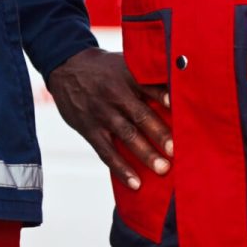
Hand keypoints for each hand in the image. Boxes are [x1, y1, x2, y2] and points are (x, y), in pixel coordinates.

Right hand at [44, 48, 171, 189]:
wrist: (65, 66)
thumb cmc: (105, 69)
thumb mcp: (125, 63)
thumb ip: (148, 76)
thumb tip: (181, 89)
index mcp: (127, 76)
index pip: (148, 86)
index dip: (163, 96)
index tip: (179, 108)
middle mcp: (115, 94)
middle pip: (140, 115)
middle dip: (159, 133)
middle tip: (176, 150)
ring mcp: (101, 113)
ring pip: (126, 135)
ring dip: (145, 153)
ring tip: (162, 168)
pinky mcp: (89, 128)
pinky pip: (106, 152)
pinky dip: (121, 168)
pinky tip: (135, 183)